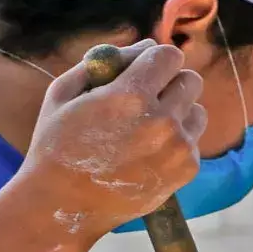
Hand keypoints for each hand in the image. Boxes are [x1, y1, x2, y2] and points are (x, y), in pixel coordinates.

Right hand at [13, 39, 206, 235]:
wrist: (61, 205)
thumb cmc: (55, 145)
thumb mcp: (64, 92)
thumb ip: (105, 61)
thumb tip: (144, 46)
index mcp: (130, 95)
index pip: (169, 55)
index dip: (155, 60)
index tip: (144, 71)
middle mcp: (161, 120)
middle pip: (190, 80)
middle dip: (170, 83)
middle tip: (147, 98)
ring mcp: (177, 148)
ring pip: (197, 111)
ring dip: (179, 112)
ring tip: (149, 127)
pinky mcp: (185, 171)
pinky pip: (194, 141)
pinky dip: (178, 141)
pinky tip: (150, 151)